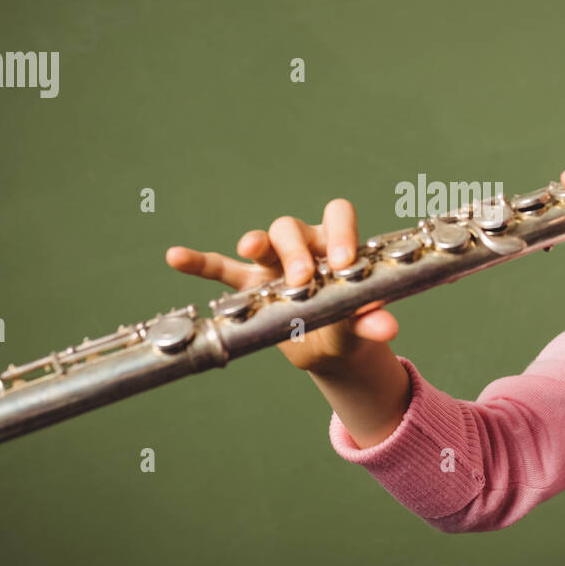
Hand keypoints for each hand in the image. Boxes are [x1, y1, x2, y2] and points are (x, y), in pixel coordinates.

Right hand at [164, 198, 398, 373]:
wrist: (329, 349)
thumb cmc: (350, 324)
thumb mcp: (360, 325)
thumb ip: (371, 321)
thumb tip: (388, 327)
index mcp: (336, 244)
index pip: (338, 216)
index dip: (339, 232)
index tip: (342, 261)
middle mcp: (303, 245)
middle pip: (292, 228)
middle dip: (295, 250)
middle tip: (301, 280)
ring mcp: (272, 263)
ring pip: (262, 241)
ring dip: (256, 243)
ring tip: (250, 249)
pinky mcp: (249, 285)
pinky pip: (221, 269)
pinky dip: (200, 263)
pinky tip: (175, 256)